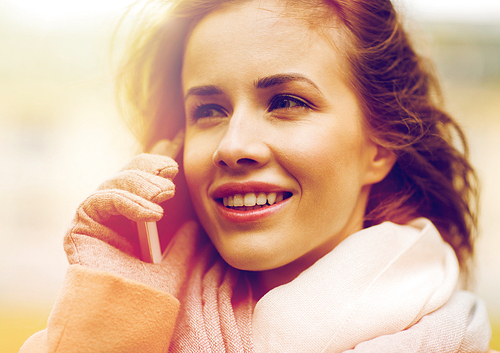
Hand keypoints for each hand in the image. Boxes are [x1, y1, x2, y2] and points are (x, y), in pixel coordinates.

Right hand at [63, 132, 198, 295]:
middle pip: (127, 174)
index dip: (158, 165)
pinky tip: (152, 214)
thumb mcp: (178, 262)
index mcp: (135, 221)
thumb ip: (185, 242)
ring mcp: (97, 219)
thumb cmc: (152, 296)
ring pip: (115, 182)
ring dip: (142, 184)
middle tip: (172, 173)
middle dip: (150, 169)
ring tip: (166, 195)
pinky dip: (127, 200)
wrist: (131, 319)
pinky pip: (102, 198)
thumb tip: (197, 224)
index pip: (145, 182)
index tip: (178, 161)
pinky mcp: (81, 224)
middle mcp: (114, 217)